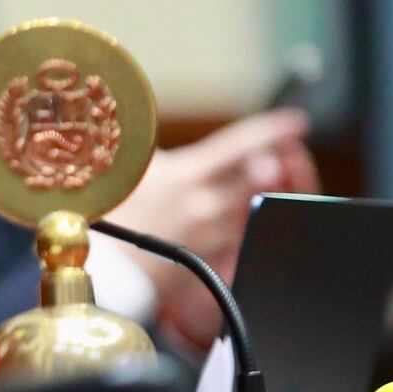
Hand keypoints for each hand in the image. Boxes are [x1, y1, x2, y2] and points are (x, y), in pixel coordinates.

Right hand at [106, 108, 319, 348]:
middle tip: (287, 156)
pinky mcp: (207, 263)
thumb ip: (152, 152)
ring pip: (252, 212)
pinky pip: (238, 245)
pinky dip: (244, 231)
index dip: (271, 131)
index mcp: (185, 176)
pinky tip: (241, 226)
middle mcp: (204, 205)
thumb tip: (156, 136)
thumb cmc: (101, 213)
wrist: (97, 269)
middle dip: (277, 165)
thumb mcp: (122, 169)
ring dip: (261, 197)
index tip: (295, 122)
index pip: (239, 146)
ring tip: (264, 187)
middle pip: (258, 180)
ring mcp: (209, 237)